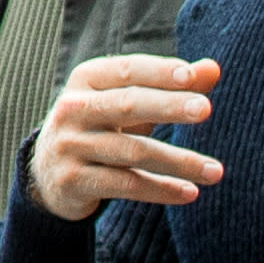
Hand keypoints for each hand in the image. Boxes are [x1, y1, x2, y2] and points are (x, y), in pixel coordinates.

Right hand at [27, 55, 222, 220]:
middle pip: (127, 104)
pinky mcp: (72, 181)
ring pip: (132, 151)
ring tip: (215, 171)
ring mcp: (70, 146)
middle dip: (169, 106)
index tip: (192, 76)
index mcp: (86, 79)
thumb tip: (213, 69)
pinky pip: (125, 185)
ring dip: (178, 161)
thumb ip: (170, 85)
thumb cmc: (101, 125)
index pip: (128, 70)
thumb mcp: (128, 100)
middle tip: (206, 110)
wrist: (48, 172)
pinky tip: (189, 193)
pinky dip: (160, 190)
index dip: (159, 72)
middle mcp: (73, 109)